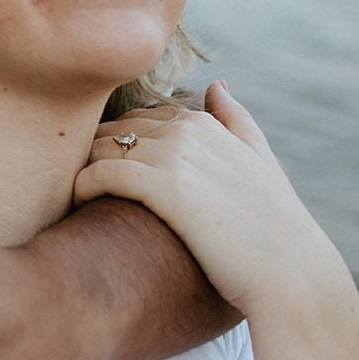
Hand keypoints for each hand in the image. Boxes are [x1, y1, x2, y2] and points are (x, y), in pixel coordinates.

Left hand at [77, 81, 341, 316]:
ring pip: (102, 148)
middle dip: (89, 153)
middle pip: (114, 130)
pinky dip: (81, 187)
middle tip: (67, 180)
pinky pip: (102, 174)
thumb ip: (237, 121)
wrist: (290, 274)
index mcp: (204, 123)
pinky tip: (76, 205)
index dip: (113, 142)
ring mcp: (176, 155)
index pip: (138, 119)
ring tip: (68, 195)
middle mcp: (188, 130)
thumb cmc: (274, 227)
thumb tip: (217, 85)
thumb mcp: (262, 162)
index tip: (95, 166)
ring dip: (79, 169)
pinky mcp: (164, 187)